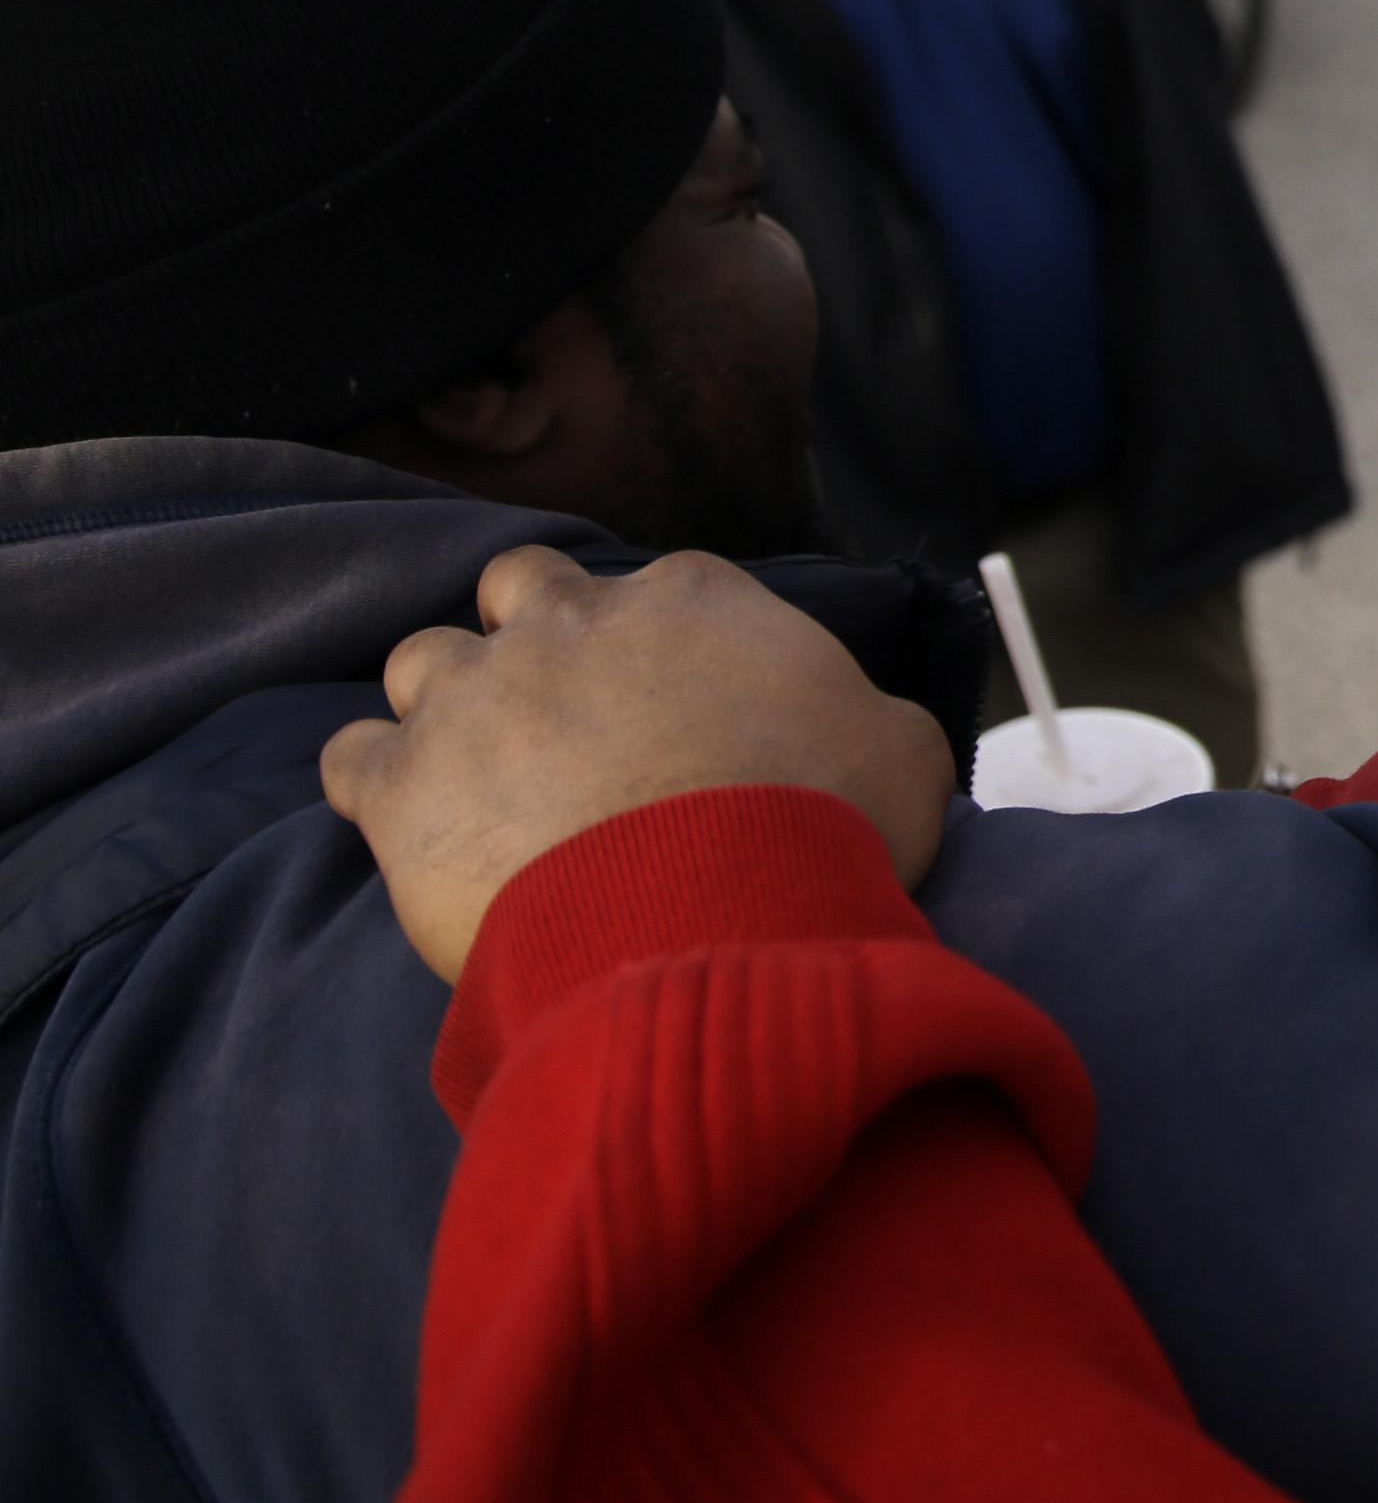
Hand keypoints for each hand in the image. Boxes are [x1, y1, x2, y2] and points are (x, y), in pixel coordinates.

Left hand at [324, 548, 951, 982]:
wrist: (716, 918)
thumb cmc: (823, 827)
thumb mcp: (903, 752)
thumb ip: (868, 717)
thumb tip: (865, 728)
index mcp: (690, 596)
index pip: (656, 586)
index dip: (660, 644)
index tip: (673, 701)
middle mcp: (568, 619)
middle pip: (519, 585)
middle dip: (530, 634)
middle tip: (564, 718)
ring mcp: (473, 694)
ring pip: (422, 659)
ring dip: (445, 704)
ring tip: (480, 774)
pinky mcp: (403, 783)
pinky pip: (351, 758)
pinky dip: (373, 784)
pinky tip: (412, 825)